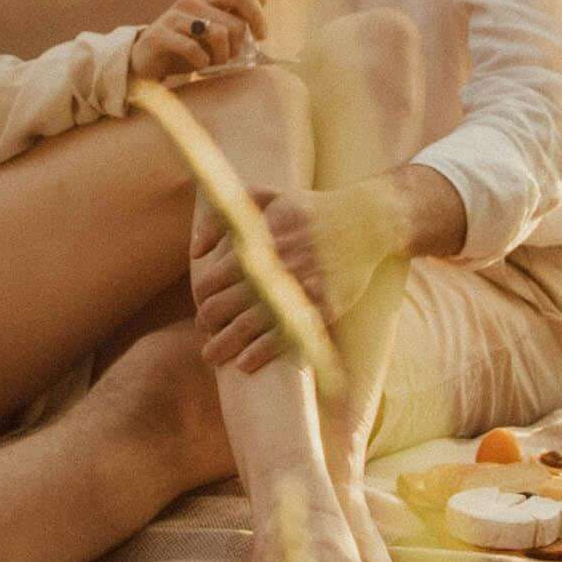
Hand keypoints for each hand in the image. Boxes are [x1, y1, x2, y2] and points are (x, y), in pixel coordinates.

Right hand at [127, 0, 264, 89]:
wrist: (145, 62)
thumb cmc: (184, 47)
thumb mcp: (212, 29)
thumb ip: (234, 14)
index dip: (257, 14)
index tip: (261, 36)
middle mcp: (191, 1)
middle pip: (234, 21)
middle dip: (238, 46)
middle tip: (229, 58)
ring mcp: (174, 16)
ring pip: (218, 34)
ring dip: (221, 56)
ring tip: (212, 63)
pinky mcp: (160, 34)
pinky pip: (193, 49)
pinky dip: (202, 62)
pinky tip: (198, 65)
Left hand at [188, 171, 429, 373]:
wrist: (366, 221)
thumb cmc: (310, 210)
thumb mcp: (267, 198)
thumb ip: (224, 216)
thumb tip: (194, 251)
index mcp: (259, 239)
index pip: (215, 277)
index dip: (203, 295)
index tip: (202, 304)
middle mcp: (275, 265)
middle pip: (225, 305)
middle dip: (208, 322)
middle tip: (205, 330)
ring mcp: (298, 288)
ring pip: (247, 325)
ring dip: (224, 345)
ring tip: (211, 355)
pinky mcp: (321, 307)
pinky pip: (283, 336)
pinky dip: (259, 352)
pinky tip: (244, 363)